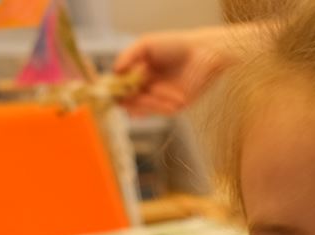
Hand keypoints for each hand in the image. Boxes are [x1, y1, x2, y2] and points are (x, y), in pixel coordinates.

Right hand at [113, 27, 234, 115]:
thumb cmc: (174, 45)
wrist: (203, 53)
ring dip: (145, 103)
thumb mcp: (145, 45)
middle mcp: (147, 87)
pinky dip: (162, 106)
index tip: (111, 90)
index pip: (120, 86)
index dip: (113, 89)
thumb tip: (114, 71)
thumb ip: (128, 56)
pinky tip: (171, 101)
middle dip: (127, 100)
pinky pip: (162, 110)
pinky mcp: (176, 106)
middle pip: (128, 100)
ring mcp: (161, 98)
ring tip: (152, 92)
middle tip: (126, 98)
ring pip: (143, 108)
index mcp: (137, 72)